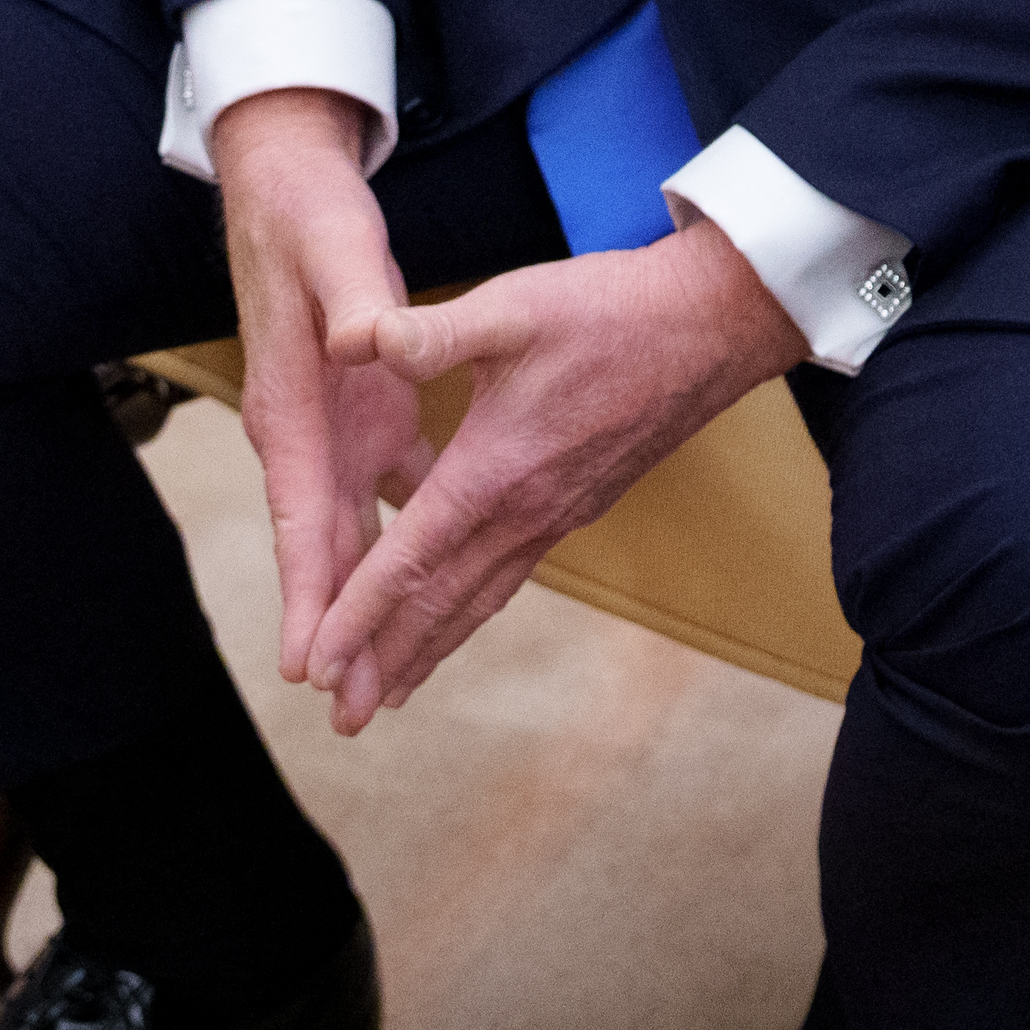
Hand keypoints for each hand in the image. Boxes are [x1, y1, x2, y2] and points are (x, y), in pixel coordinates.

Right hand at [211, 87, 431, 689]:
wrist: (287, 184)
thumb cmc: (307, 216)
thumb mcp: (336, 246)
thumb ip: (354, 296)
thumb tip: (360, 341)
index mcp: (292, 403)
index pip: (300, 515)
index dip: (308, 591)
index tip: (310, 662)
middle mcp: (304, 430)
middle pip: (324, 546)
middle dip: (339, 627)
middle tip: (353, 708)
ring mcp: (333, 426)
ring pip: (355, 531)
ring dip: (374, 600)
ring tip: (391, 677)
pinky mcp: (363, 411)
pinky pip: (391, 492)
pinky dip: (412, 539)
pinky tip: (447, 580)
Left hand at [295, 216, 800, 731]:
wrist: (712, 328)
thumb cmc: (610, 311)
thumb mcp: (511, 308)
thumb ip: (430, 332)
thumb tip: (355, 338)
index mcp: (495, 469)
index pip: (411, 561)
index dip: (358, 617)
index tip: (316, 667)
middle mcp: (525, 510)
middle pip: (443, 604)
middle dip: (386, 662)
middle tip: (341, 720)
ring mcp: (556, 515)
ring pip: (480, 599)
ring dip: (430, 649)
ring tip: (389, 695)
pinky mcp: (577, 505)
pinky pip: (510, 576)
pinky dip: (471, 611)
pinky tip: (458, 617)